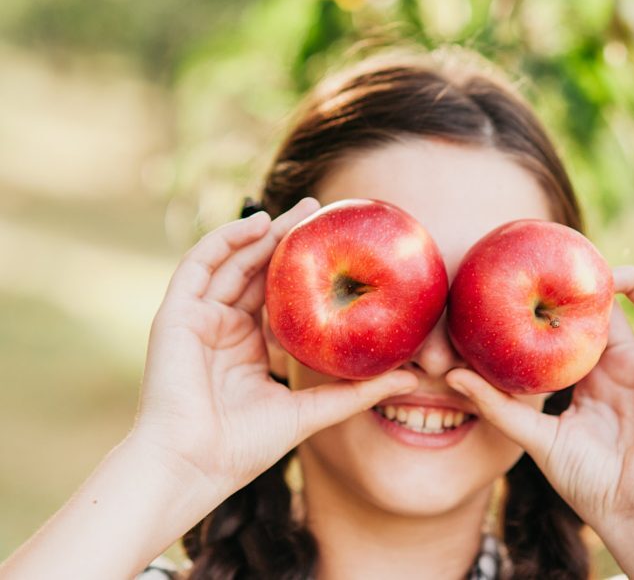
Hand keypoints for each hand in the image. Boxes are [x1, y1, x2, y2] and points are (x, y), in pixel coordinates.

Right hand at [133, 198, 417, 497]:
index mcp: (250, 347)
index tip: (338, 247)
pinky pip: (199, 264)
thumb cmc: (244, 447)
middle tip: (321, 212)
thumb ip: (356, 392)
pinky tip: (259, 223)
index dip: (304, 271)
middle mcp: (224, 327)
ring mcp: (199, 318)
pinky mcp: (176, 313)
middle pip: (257, 271)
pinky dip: (226, 239)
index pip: (278, 296)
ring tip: (299, 212)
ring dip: (262, 232)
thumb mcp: (311, 411)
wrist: (194, 465)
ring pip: (232, 261)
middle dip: (287, 239)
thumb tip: (412, 379)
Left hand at [446, 248, 633, 531]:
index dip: (565, 303)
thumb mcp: (535, 437)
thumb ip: (498, 404)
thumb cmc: (588, 482)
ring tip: (604, 269)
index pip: (580, 329)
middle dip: (596, 284)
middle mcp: (626, 367)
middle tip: (569, 262)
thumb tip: (452, 375)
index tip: (537, 273)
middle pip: (616, 310)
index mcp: (594, 380)